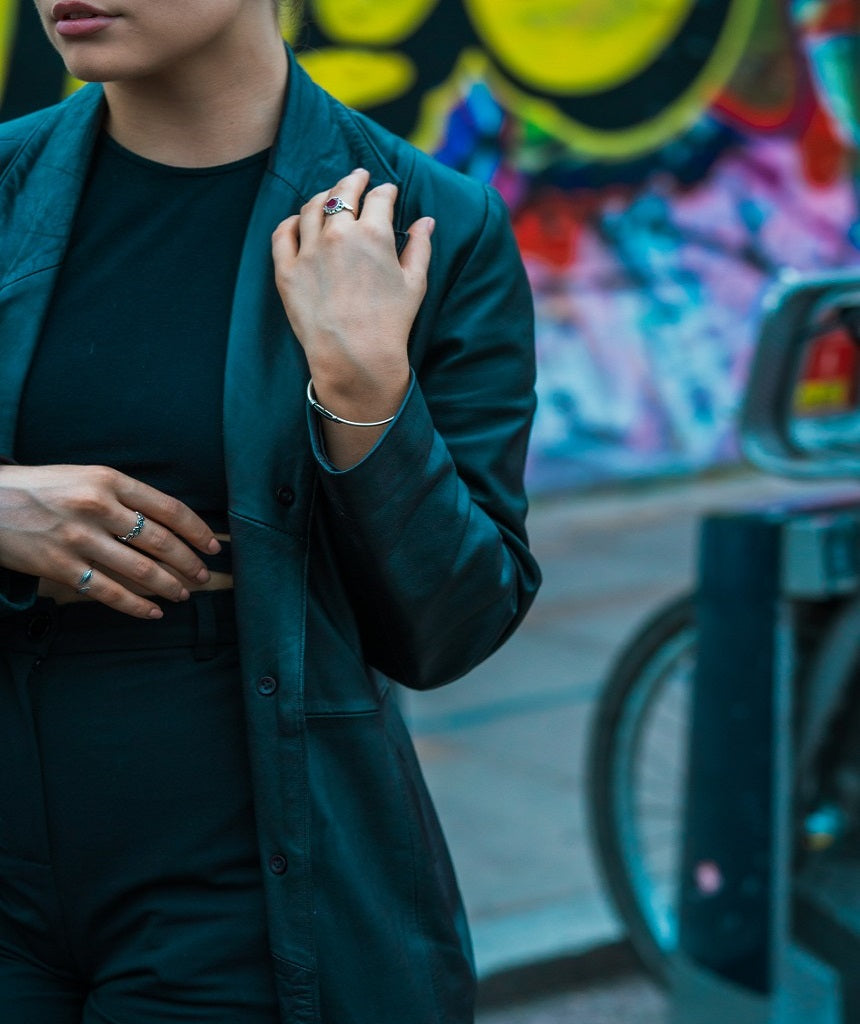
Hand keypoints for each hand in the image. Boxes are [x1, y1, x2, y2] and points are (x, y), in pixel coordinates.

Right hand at [0, 464, 220, 618]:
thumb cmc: (40, 489)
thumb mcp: (84, 478)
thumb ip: (123, 496)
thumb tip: (167, 523)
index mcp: (108, 480)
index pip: (168, 508)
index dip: (197, 530)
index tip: (213, 545)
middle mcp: (97, 507)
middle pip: (160, 541)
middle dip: (188, 562)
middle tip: (203, 575)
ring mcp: (78, 539)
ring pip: (141, 570)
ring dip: (169, 586)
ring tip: (184, 595)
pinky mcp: (60, 566)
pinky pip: (110, 592)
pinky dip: (137, 606)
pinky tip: (153, 612)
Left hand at [272, 168, 433, 465]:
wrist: (355, 357)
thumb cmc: (391, 323)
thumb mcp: (415, 283)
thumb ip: (419, 247)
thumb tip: (425, 221)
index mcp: (373, 233)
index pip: (379, 197)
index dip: (385, 191)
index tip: (387, 191)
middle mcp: (338, 234)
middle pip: (342, 193)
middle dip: (353, 181)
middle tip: (358, 176)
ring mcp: (309, 251)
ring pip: (312, 207)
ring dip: (323, 196)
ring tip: (329, 195)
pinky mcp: (287, 270)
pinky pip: (283, 233)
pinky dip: (292, 221)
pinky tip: (298, 220)